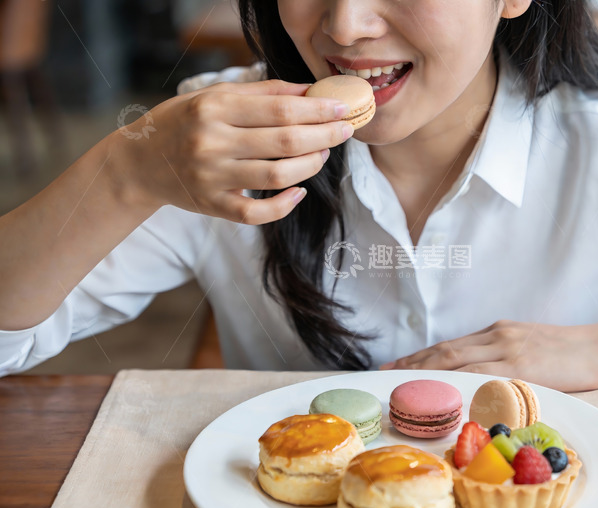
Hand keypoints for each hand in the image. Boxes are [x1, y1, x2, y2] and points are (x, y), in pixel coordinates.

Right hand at [108, 79, 353, 223]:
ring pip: (276, 176)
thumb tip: (310, 90)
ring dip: (310, 166)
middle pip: (284, 142)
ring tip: (324, 154)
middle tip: (344, 131)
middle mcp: (212, 142)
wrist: (140, 161)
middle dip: (324, 136)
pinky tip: (300, 191)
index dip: (317, 110)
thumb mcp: (215, 96)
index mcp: (214, 108)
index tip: (342, 108)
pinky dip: (284, 205)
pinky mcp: (212, 205)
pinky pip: (257, 213)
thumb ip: (262, 92)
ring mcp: (212, 177)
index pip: (280, 109)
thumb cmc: (184, 122)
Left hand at [381, 320, 597, 391]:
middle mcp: (497, 337)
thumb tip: (478, 376)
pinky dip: (458, 383)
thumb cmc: (569, 351)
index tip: (397, 365)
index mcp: (497, 332)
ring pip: (457, 361)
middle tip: (387, 374)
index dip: (421, 355)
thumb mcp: (529, 345)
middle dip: (413, 363)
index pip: (450, 345)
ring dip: (426, 372)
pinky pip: (483, 376)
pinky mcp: (523, 365)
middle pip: (445, 350)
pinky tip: (441, 393)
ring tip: (403, 384)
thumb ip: (503, 356)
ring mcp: (508, 349)